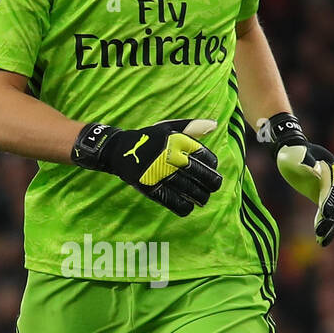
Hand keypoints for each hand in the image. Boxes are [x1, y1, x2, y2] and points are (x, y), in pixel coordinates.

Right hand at [71, 118, 221, 216]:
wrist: (119, 150)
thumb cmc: (148, 139)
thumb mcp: (168, 128)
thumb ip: (191, 127)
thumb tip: (214, 125)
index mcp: (177, 140)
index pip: (204, 155)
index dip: (212, 164)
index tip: (212, 168)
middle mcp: (170, 156)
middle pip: (200, 174)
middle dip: (212, 182)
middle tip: (214, 186)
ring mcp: (160, 173)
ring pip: (190, 190)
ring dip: (201, 197)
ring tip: (203, 199)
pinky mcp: (151, 187)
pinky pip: (173, 201)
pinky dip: (184, 207)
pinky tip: (188, 206)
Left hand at [261, 112, 333, 246]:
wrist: (292, 150)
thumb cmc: (293, 151)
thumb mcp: (296, 154)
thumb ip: (306, 162)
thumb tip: (316, 172)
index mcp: (331, 169)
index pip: (332, 189)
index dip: (329, 203)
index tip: (326, 215)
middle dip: (330, 219)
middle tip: (322, 233)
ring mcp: (331, 189)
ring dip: (329, 227)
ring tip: (322, 242)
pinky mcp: (323, 196)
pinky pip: (326, 212)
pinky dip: (324, 224)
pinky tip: (320, 239)